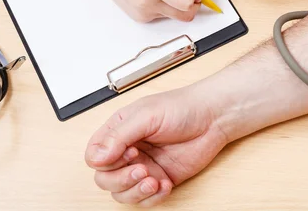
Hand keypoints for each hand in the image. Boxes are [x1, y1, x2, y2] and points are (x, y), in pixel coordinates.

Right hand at [85, 87, 227, 206]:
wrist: (213, 118)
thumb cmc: (181, 108)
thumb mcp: (146, 116)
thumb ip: (119, 136)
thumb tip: (97, 157)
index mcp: (119, 131)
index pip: (94, 156)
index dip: (105, 161)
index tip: (128, 152)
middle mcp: (128, 150)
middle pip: (105, 179)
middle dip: (121, 179)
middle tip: (142, 169)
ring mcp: (144, 166)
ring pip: (122, 193)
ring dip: (136, 191)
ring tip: (153, 179)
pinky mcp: (160, 178)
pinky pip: (146, 199)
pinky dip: (152, 197)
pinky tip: (164, 184)